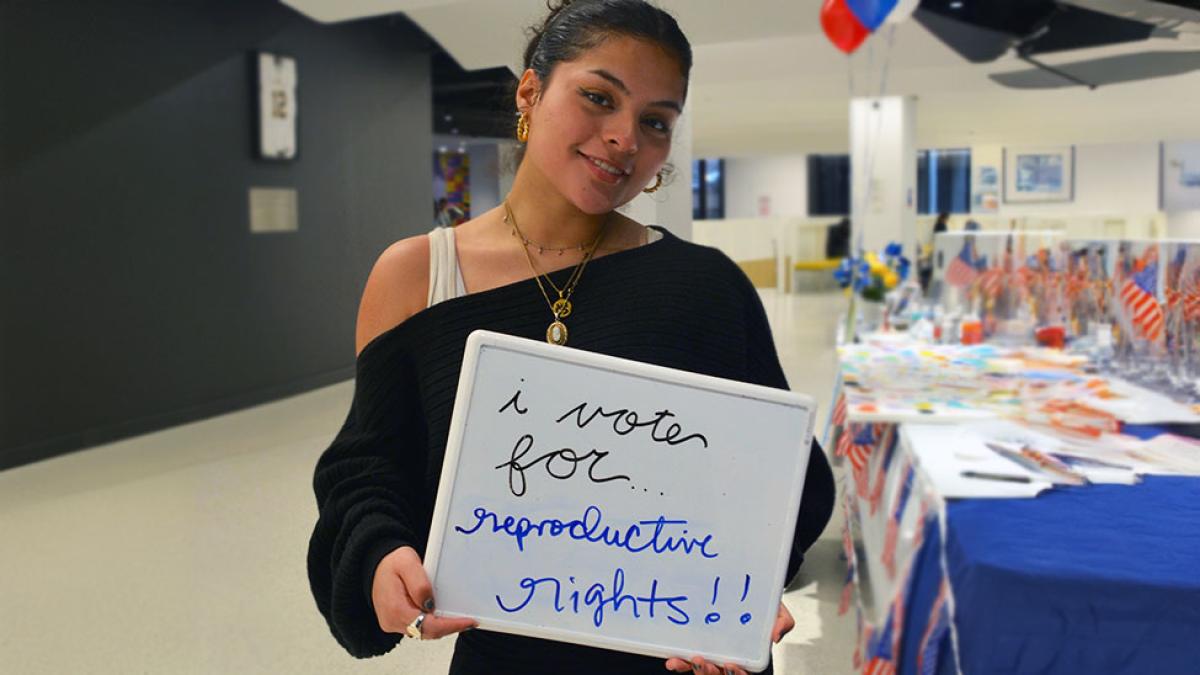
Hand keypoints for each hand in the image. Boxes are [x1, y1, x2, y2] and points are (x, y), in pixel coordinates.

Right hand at [371, 546, 475, 639]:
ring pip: (422, 632)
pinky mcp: (395, 621)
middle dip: (448, 627)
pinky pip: (417, 627)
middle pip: (427, 632)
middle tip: (468, 621)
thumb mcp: (407, 563)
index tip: (468, 621)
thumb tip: (430, 604)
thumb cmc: (390, 562)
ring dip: (440, 626)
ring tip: (458, 618)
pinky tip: (442, 615)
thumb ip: (420, 584)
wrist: (375, 564)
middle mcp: (391, 621)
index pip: (427, 626)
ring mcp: (392, 623)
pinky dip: (431, 623)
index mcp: (395, 609)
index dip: (450, 626)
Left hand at [663, 602, 794, 673]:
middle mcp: (728, 658)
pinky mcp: (697, 644)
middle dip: (709, 673)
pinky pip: (686, 658)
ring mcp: (712, 652)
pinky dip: (679, 662)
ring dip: (691, 669)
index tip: (732, 665)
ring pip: (700, 670)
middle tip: (703, 662)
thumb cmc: (764, 604)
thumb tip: (775, 637)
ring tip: (684, 661)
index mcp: (748, 656)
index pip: (742, 673)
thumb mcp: (778, 611)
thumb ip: (782, 622)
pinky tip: (672, 658)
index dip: (737, 674)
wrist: (751, 590)